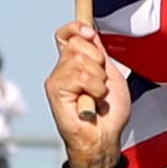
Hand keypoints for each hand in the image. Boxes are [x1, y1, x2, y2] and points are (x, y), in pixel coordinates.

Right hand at [49, 20, 129, 167]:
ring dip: (98, 81)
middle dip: (99, 63)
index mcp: (74, 64)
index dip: (76, 28)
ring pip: (80, 60)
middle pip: (78, 43)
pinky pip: (79, 76)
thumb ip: (99, 54)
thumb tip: (88, 31)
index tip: (89, 33)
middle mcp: (62, 69)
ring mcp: (56, 78)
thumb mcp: (111, 76)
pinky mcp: (55, 89)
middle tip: (100, 86)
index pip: (66, 34)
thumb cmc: (108, 113)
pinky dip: (94, 90)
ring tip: (97, 98)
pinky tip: (91, 104)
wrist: (103, 139)